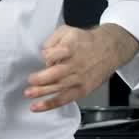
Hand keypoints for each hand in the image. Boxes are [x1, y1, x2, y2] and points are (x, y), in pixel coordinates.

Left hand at [23, 24, 138, 112]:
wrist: (109, 50)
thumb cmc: (85, 41)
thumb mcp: (68, 31)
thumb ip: (52, 40)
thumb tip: (44, 53)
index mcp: (73, 47)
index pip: (58, 52)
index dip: (49, 55)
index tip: (45, 56)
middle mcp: (77, 64)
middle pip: (58, 73)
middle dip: (42, 78)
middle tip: (30, 80)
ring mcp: (80, 78)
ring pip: (60, 87)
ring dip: (43, 92)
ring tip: (29, 94)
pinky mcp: (82, 89)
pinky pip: (65, 99)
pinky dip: (51, 103)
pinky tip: (38, 106)